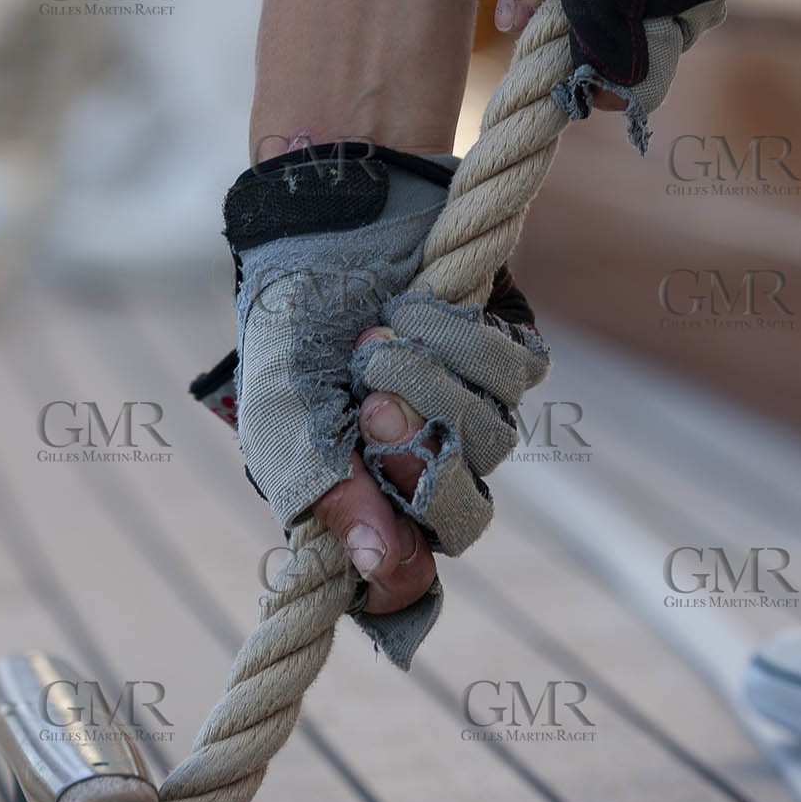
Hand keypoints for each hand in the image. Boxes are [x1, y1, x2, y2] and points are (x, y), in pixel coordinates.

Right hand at [191, 143, 546, 639]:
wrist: (325, 222)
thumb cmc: (291, 324)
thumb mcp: (284, 413)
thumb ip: (326, 494)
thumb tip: (382, 574)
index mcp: (367, 498)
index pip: (408, 579)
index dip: (404, 577)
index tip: (385, 549)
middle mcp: (426, 465)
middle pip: (464, 518)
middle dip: (417, 458)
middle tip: (372, 404)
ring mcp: (473, 412)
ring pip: (492, 439)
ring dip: (428, 380)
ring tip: (377, 338)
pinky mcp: (508, 354)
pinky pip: (516, 373)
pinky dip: (459, 338)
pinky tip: (412, 311)